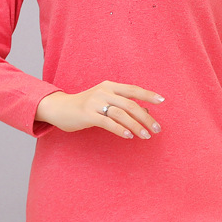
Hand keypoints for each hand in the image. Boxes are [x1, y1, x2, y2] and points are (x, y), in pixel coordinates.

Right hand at [35, 81, 163, 139]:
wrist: (59, 108)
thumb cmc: (85, 106)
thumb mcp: (105, 101)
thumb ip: (123, 104)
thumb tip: (146, 111)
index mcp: (110, 85)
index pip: (133, 89)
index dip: (148, 94)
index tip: (162, 100)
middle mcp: (104, 91)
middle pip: (130, 104)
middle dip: (146, 117)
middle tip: (157, 128)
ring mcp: (95, 102)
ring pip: (121, 114)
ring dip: (136, 126)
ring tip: (146, 136)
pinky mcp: (87, 114)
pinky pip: (108, 122)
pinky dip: (120, 129)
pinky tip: (129, 136)